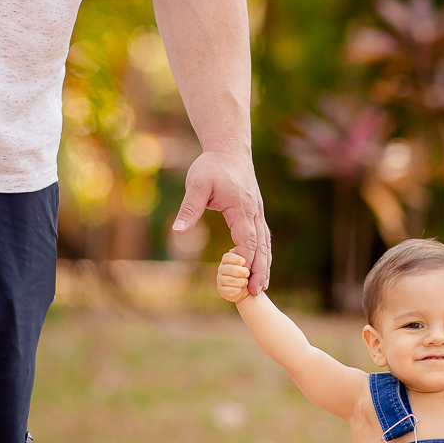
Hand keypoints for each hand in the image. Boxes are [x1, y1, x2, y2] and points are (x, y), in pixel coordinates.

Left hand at [175, 149, 270, 294]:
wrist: (230, 150)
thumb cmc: (211, 166)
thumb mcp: (196, 185)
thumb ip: (189, 208)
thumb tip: (177, 231)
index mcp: (241, 207)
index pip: (246, 238)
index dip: (245, 259)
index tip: (242, 277)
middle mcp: (254, 212)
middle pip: (261, 246)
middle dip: (259, 270)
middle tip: (256, 292)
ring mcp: (258, 213)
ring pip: (266, 243)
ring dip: (265, 266)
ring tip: (262, 287)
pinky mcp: (256, 213)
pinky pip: (263, 238)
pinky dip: (264, 255)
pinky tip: (261, 268)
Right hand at [217, 250, 251, 302]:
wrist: (248, 288)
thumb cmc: (251, 272)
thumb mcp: (251, 263)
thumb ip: (249, 257)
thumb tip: (242, 254)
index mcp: (227, 260)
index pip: (227, 257)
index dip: (235, 259)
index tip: (244, 261)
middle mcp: (221, 269)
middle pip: (228, 269)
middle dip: (240, 271)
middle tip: (247, 273)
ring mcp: (220, 280)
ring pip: (229, 280)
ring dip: (241, 281)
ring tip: (246, 282)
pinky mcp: (221, 290)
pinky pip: (230, 290)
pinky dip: (239, 290)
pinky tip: (242, 288)